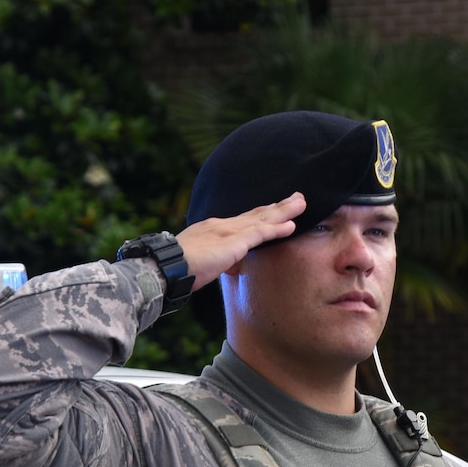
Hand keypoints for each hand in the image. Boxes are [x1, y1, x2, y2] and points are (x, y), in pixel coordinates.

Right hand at [172, 192, 305, 284]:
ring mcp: (228, 232)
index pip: (243, 220)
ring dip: (284, 211)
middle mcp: (223, 225)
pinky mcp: (233, 242)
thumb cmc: (177, 269)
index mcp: (214, 229)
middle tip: (297, 197)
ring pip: (262, 218)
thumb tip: (231, 267)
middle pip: (256, 213)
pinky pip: (260, 234)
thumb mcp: (202, 263)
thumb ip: (219, 262)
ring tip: (301, 203)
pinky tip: (292, 225)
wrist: (166, 267)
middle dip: (277, 206)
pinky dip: (277, 229)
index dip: (261, 213)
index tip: (276, 207)